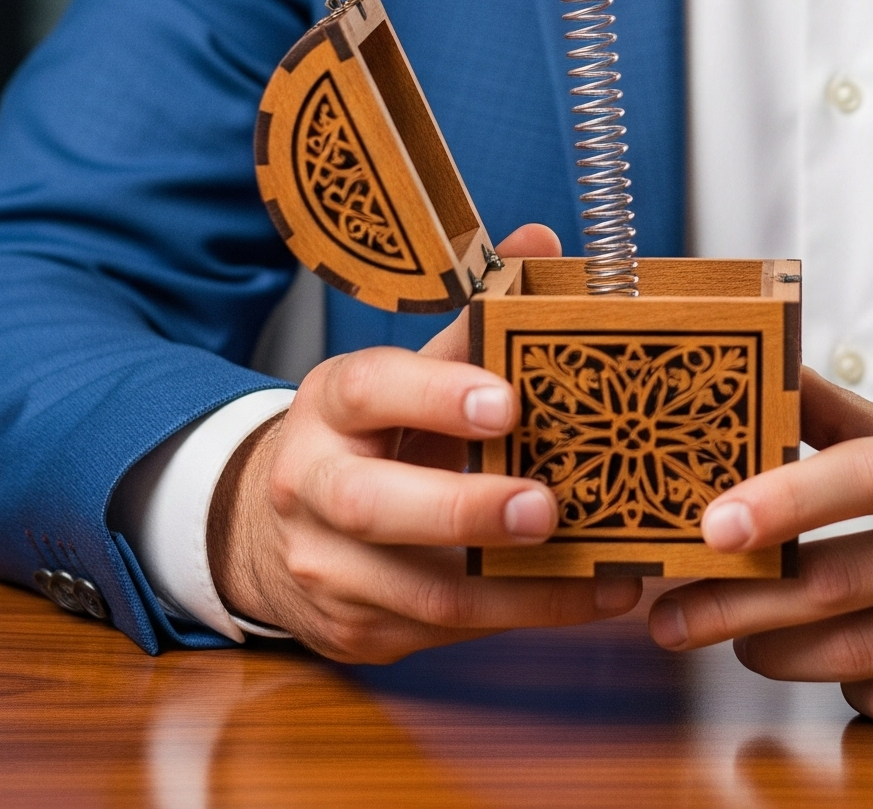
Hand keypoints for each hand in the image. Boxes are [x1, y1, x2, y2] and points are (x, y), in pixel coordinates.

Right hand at [209, 223, 640, 661]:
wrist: (273, 528)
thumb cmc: (365, 434)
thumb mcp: (401, 372)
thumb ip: (470, 321)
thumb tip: (539, 242)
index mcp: (331, 404)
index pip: (371, 388)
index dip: (437, 392)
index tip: (507, 401)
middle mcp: (313, 487)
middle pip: (376, 504)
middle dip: (466, 510)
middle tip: (547, 507)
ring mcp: (327, 567)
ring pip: (417, 590)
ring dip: (517, 589)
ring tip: (599, 573)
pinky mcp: (355, 629)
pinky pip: (441, 630)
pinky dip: (517, 616)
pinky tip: (582, 597)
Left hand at [647, 372, 872, 723]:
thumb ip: (859, 422)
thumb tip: (772, 370)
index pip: (869, 474)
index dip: (785, 497)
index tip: (710, 522)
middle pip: (843, 582)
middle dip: (741, 603)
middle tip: (672, 611)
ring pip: (859, 654)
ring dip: (778, 652)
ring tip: (733, 636)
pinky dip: (853, 686)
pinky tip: (835, 665)